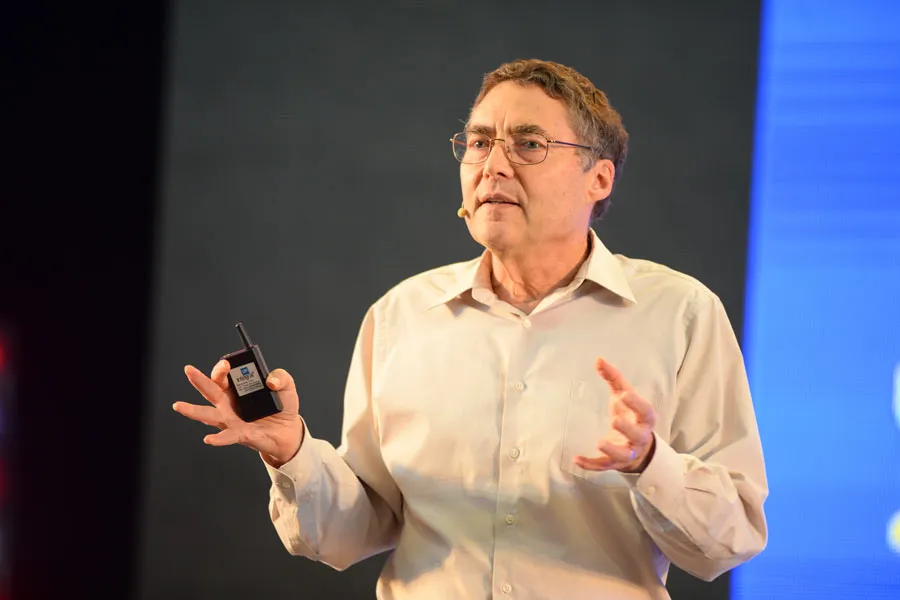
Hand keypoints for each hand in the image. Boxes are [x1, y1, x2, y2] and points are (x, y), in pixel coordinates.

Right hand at [173, 360, 304, 466]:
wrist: (289, 431)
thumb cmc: (282, 407)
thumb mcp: (286, 386)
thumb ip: (281, 377)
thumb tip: (271, 380)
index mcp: (238, 388)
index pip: (224, 375)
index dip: (223, 368)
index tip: (227, 363)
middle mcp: (230, 403)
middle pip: (211, 390)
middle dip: (200, 380)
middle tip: (189, 370)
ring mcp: (232, 420)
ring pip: (208, 414)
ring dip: (193, 410)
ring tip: (179, 406)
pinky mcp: (240, 434)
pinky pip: (227, 436)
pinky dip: (218, 438)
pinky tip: (209, 439)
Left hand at [574, 358, 657, 473]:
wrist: (638, 447)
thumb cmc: (630, 415)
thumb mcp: (624, 395)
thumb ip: (614, 378)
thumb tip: (599, 359)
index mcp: (645, 418)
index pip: (646, 411)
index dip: (637, 403)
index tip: (624, 394)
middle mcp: (640, 437)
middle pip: (637, 435)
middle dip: (627, 429)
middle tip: (615, 420)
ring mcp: (628, 452)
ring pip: (623, 455)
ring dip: (612, 450)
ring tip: (599, 443)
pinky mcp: (614, 464)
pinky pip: (604, 466)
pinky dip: (591, 464)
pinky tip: (577, 459)